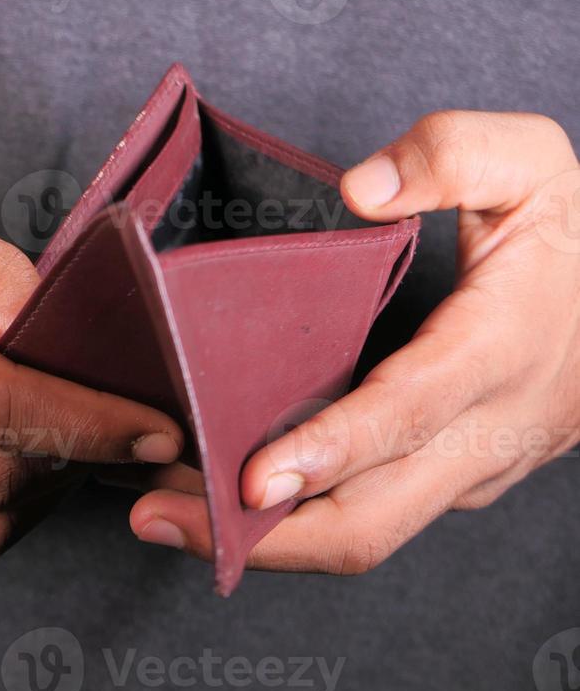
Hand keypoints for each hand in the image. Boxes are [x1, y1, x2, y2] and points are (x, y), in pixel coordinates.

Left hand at [128, 110, 579, 574]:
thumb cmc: (574, 229)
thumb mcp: (532, 162)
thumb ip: (452, 154)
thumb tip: (362, 188)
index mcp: (502, 349)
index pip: (408, 414)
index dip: (329, 450)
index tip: (252, 477)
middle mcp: (489, 431)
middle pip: (373, 518)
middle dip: (262, 535)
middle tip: (154, 515)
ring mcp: (474, 467)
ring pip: (367, 531)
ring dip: (263, 537)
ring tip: (158, 510)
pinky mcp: (456, 479)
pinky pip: (373, 514)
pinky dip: (296, 518)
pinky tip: (219, 494)